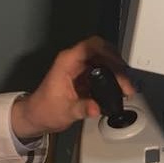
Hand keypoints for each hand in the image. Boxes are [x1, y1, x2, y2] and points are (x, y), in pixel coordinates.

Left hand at [11, 36, 133, 139]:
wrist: (37, 116)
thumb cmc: (45, 110)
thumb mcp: (65, 111)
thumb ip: (82, 108)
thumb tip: (96, 108)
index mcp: (67, 62)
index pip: (91, 46)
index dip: (108, 52)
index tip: (119, 66)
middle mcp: (74, 61)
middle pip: (102, 52)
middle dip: (117, 65)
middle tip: (126, 81)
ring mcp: (80, 68)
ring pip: (104, 61)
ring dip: (117, 72)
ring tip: (125, 87)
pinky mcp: (85, 77)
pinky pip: (103, 71)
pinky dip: (113, 78)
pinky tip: (118, 90)